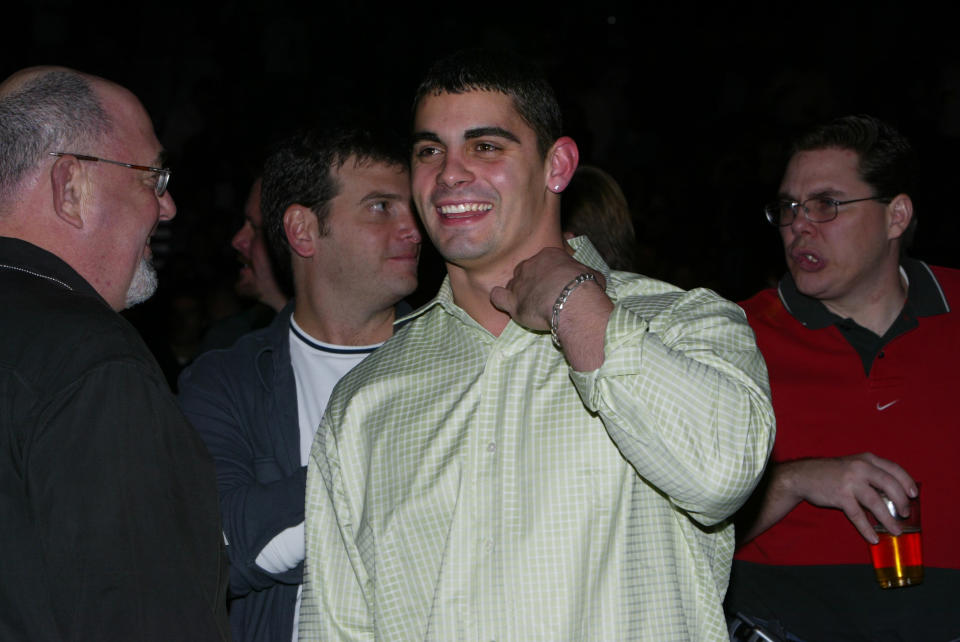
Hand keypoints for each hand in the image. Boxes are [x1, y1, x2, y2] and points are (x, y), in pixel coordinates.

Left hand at [489, 247, 605, 330]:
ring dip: (518, 293)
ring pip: (512, 284)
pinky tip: (505, 305)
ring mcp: (519, 282)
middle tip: (541, 295)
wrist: (572, 301)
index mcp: (549, 255)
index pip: (543, 261)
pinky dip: (499, 300)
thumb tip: (594, 279)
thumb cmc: (585, 287)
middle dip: (530, 281)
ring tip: (528, 305)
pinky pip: (497, 296)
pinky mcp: (512, 300)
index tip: (554, 283)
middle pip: (524, 270)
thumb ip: (586, 275)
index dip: (547, 273)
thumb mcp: (592, 275)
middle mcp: (530, 265)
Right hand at [782, 453, 916, 543]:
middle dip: (902, 502)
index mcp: (867, 459)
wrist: (804, 476)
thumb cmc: (832, 472)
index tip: (914, 495)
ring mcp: (850, 482)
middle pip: (890, 485)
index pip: (894, 469)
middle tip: (905, 514)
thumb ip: (872, 474)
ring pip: (876, 503)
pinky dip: (867, 528)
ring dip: (889, 519)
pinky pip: (858, 516)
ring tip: (896, 531)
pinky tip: (873, 537)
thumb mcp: (854, 465)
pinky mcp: (840, 496)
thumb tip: (895, 495)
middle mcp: (861, 468)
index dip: (907, 482)